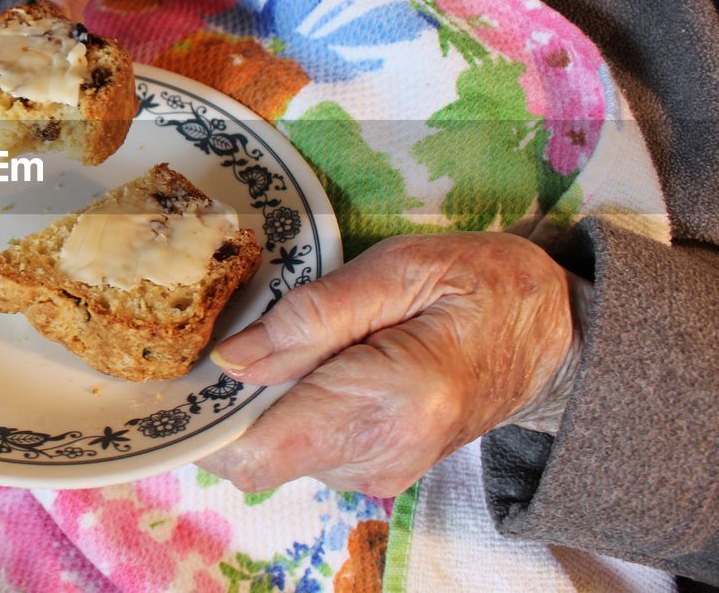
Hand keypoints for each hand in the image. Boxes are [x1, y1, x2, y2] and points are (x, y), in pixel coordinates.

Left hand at [198, 233, 587, 496]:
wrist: (552, 335)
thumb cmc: (481, 285)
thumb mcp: (400, 269)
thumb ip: (312, 316)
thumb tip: (230, 359)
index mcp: (390, 403)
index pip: (259, 451)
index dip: (208, 420)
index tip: (189, 371)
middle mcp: (380, 455)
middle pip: (257, 454)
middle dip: (236, 400)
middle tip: (250, 331)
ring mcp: (381, 473)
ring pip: (276, 451)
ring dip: (269, 400)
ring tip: (304, 340)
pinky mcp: (377, 472)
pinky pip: (304, 448)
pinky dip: (294, 409)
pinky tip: (323, 364)